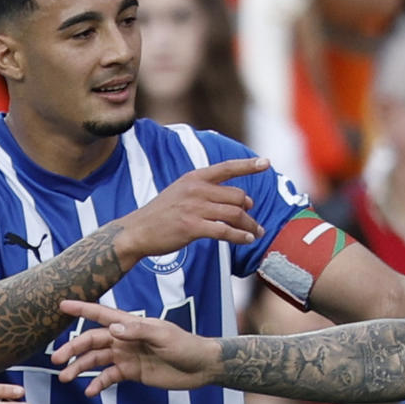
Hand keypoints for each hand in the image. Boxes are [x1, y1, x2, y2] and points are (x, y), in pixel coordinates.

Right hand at [52, 300, 220, 394]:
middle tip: (56, 359)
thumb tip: (111, 330)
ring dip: (80, 367)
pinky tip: (89, 391)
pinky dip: (98, 383)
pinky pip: (109, 377)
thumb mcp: (163, 336)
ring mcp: (126, 356)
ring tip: (64, 377)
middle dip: (73, 349)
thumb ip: (137, 331)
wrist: (200, 367)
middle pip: (92, 341)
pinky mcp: (131, 372)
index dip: (81, 310)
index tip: (61, 305)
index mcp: (130, 324)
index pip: (101, 315)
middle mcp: (124, 339)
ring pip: (96, 360)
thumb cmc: (185, 345)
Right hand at [113, 156, 265, 259]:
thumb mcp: (181, 192)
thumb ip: (207, 191)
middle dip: (249, 210)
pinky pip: (224, 231)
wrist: (137, 231)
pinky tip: (248, 240)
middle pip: (237, 196)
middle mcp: (196, 189)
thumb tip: (240, 199)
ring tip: (257, 233)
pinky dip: (239, 236)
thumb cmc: (162, 214)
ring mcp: (194, 208)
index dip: (248, 165)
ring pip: (234, 214)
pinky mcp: (192, 227)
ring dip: (250, 226)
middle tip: (254, 223)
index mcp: (194, 178)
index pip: (226, 167)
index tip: (266, 162)